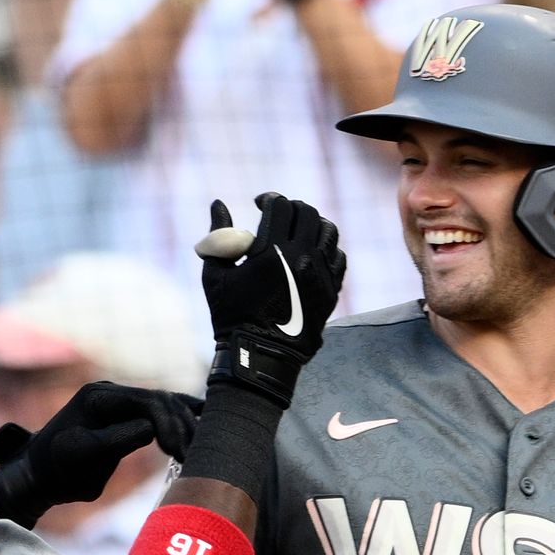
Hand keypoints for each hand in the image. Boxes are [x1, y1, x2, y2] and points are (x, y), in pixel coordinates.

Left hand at [0, 381, 203, 527]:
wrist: (40, 476)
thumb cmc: (58, 471)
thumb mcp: (83, 458)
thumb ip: (116, 440)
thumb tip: (151, 428)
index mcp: (98, 397)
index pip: (147, 403)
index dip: (169, 425)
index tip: (179, 453)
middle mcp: (111, 392)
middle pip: (161, 401)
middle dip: (182, 427)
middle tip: (193, 457)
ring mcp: (120, 401)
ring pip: (166, 404)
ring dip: (185, 424)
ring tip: (201, 450)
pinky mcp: (127, 414)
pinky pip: (161, 409)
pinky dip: (183, 413)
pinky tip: (207, 417)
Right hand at [200, 193, 344, 406]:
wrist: (259, 356)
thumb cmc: (230, 315)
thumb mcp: (215, 274)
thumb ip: (218, 236)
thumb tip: (219, 203)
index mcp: (272, 251)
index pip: (281, 206)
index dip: (269, 198)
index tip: (260, 203)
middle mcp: (302, 258)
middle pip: (307, 213)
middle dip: (292, 207)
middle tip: (280, 214)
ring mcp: (321, 274)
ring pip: (329, 231)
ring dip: (313, 223)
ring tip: (299, 229)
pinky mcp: (331, 291)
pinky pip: (338, 257)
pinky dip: (327, 247)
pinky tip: (312, 252)